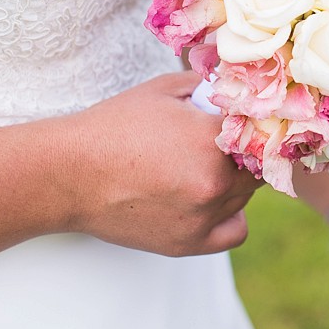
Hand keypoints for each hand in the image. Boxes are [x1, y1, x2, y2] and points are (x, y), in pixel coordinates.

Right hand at [62, 70, 261, 256]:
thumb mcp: (164, 89)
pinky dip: (230, 215)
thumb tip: (237, 87)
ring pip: (246, 194)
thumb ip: (209, 86)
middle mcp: (213, 181)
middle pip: (256, 163)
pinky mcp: (189, 243)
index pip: (260, 128)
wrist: (69, 174)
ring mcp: (203, 216)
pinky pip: (235, 231)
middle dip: (243, 149)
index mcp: (210, 139)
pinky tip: (211, 199)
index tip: (242, 118)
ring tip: (198, 165)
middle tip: (218, 140)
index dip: (253, 121)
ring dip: (234, 178)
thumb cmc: (113, 126)